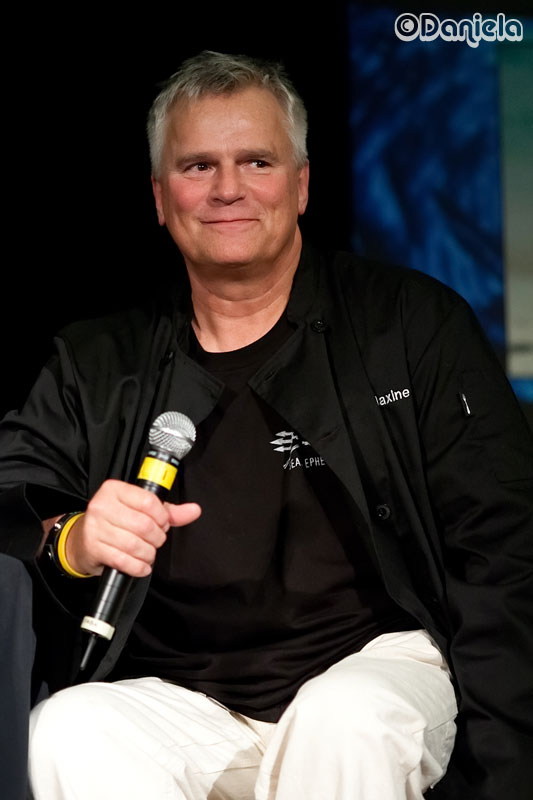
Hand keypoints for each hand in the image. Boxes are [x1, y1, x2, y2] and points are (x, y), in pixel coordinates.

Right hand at [64, 479, 200, 577]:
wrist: (81, 541)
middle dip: (157, 538)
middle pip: (144, 525)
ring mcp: (95, 527)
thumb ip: (169, 511)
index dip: (162, 517)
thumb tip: (194, 510)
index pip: (148, 502)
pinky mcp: (93, 548)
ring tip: (148, 553)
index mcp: (114, 490)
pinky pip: (124, 561)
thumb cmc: (114, 522)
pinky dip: (138, 567)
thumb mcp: (139, 510)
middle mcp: (102, 505)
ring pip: (135, 544)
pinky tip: (141, 565)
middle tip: (155, 540)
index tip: (162, 523)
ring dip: (148, 554)